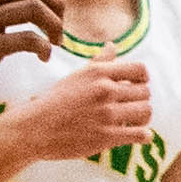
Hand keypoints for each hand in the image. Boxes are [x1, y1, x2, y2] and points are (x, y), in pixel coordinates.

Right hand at [2, 57, 155, 163]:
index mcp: (98, 73)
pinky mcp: (106, 136)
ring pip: (146, 111)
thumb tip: (112, 45)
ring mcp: (106, 114)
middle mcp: (104, 90)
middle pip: (145, 92)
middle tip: (129, 107)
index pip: (140, 70)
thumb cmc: (54, 101)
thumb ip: (100, 61)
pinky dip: (143, 135)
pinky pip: (142, 134)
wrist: (34, 129)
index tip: (136, 87)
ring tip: (133, 121)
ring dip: (142, 117)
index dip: (143, 79)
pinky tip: (136, 135)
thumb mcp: (76, 76)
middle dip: (140, 100)